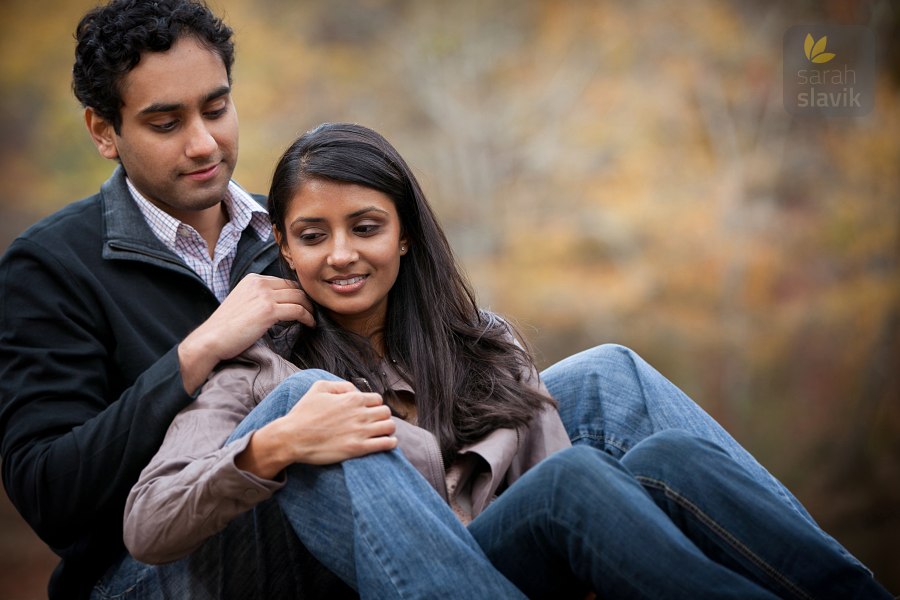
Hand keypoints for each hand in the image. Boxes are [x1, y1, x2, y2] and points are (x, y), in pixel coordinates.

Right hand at [178, 274, 314, 392]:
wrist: (211, 340)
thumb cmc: (226, 329)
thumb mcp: (243, 304)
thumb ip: (259, 299)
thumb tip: (279, 306)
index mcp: (253, 280)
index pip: (284, 283)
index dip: (297, 294)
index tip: (304, 306)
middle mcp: (259, 283)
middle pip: (295, 288)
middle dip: (307, 300)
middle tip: (313, 313)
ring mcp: (264, 296)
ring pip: (299, 297)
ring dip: (310, 309)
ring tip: (313, 320)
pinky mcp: (268, 310)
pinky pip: (298, 310)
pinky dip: (308, 318)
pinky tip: (310, 325)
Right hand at [236, 380, 397, 477]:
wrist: (292, 438)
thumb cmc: (303, 413)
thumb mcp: (319, 388)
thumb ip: (341, 385)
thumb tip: (355, 389)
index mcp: (352, 398)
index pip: (378, 399)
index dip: (374, 406)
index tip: (369, 412)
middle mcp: (360, 413)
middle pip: (386, 412)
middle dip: (382, 417)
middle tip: (375, 423)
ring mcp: (360, 431)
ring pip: (389, 426)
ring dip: (388, 429)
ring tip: (382, 433)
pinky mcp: (358, 448)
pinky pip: (386, 443)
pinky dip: (390, 442)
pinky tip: (387, 443)